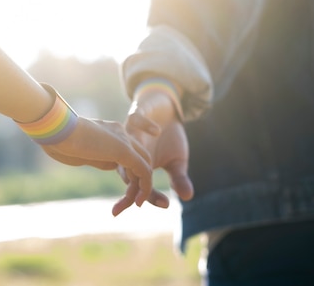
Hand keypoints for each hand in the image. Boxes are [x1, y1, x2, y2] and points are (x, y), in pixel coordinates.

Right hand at [41, 116, 158, 205]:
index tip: (122, 192)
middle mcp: (121, 134)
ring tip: (130, 207)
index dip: (130, 175)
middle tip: (133, 203)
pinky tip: (137, 202)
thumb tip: (88, 158)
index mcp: (110, 133)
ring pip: (144, 168)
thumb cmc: (55, 139)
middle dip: (140, 184)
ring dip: (140, 191)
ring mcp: (124, 140)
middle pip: (142, 160)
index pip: (130, 154)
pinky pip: (144, 171)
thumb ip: (89, 153)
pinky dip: (145, 188)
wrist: (54, 128)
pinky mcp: (124, 150)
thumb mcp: (77, 149)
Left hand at [112, 90, 193, 215]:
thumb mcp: (178, 160)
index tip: (165, 204)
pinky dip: (144, 126)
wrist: (166, 110)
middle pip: (127, 174)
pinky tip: (157, 131)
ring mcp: (131, 135)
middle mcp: (130, 153)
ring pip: (125, 150)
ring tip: (147, 172)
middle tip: (140, 201)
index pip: (140, 186)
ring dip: (134, 161)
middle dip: (133, 189)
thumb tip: (188, 197)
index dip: (149, 196)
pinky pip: (135, 121)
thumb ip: (178, 178)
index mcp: (139, 167)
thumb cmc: (169, 139)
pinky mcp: (135, 116)